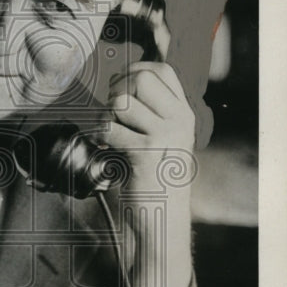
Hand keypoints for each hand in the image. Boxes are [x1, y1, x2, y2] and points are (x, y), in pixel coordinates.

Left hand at [104, 61, 195, 286]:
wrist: (163, 217)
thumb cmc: (155, 177)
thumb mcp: (161, 137)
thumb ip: (149, 110)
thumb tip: (118, 79)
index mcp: (184, 112)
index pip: (161, 69)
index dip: (135, 70)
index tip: (121, 86)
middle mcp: (179, 120)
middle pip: (140, 79)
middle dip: (116, 91)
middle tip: (111, 113)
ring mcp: (164, 135)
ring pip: (122, 101)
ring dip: (106, 115)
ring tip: (110, 133)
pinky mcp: (145, 153)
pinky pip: (111, 129)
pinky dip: (101, 137)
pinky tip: (107, 149)